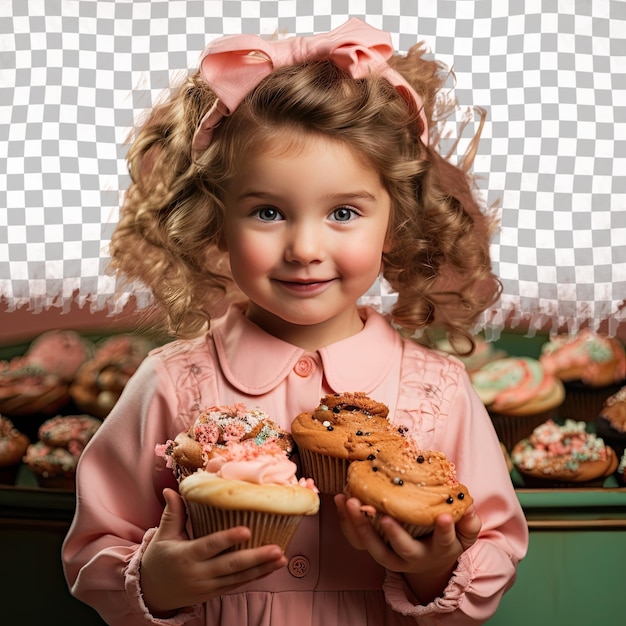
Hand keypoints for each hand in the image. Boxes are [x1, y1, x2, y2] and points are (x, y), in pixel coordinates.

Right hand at [141, 488, 287, 614]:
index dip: (228, 539)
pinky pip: (238, 585)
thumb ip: (173, 513)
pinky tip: (272, 568)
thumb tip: (171, 489)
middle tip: (276, 549)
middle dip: (255, 558)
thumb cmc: (159, 559)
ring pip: (238, 578)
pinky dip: (256, 577)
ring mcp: (208, 586)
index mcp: (186, 555)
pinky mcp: (214, 592)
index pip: (210, 546)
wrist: (152, 593)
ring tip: (281, 558)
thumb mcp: (163, 536)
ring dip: (262, 568)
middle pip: (230, 566)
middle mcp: (199, 573)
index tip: (247, 530)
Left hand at [334, 494, 480, 601]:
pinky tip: (341, 500)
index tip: (443, 518)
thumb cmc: (446, 539)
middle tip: (385, 517)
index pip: (444, 541)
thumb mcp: (463, 535)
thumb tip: (469, 509)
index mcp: (439, 550)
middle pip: (403, 549)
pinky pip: (357, 539)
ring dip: (361, 526)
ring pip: (374, 547)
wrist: (428, 562)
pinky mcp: (375, 549)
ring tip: (351, 503)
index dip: (444, 531)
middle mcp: (414, 557)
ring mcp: (392, 556)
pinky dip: (346, 522)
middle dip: (395, 533)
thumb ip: (468, 523)